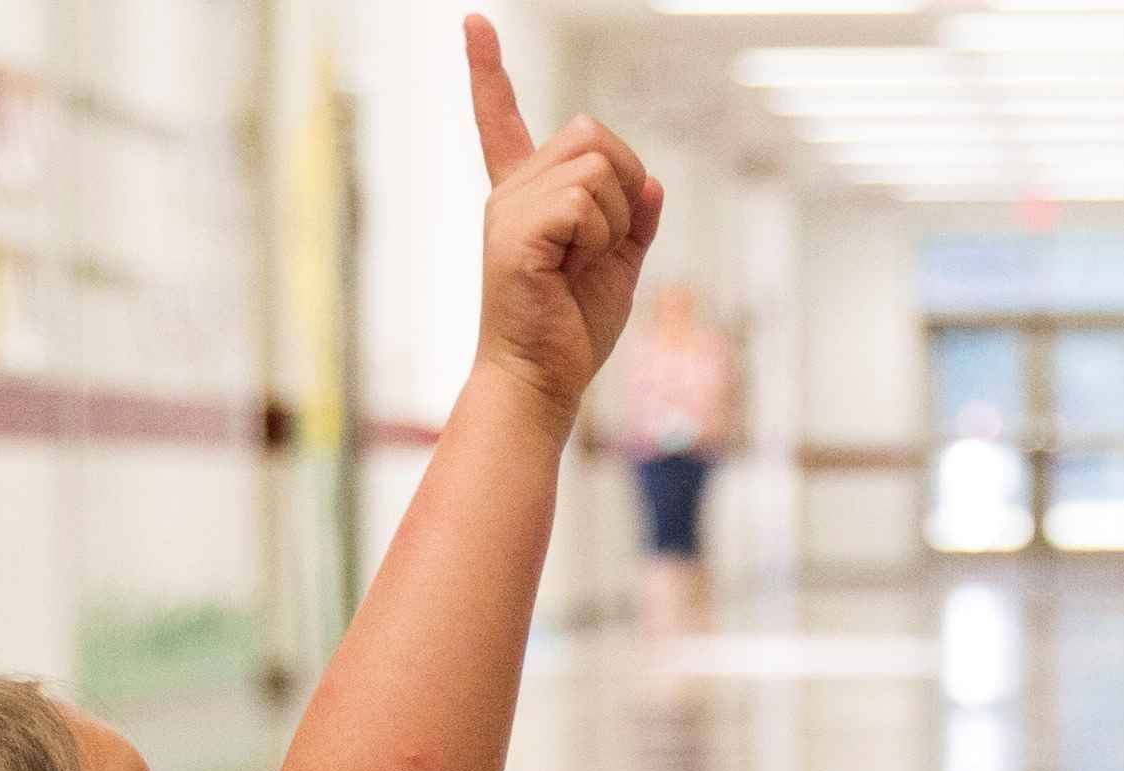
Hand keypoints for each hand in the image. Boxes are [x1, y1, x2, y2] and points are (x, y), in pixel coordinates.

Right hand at [464, 15, 658, 416]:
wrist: (542, 381)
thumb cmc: (572, 330)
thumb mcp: (619, 264)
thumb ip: (635, 217)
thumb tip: (649, 181)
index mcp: (527, 195)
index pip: (502, 119)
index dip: (486, 71)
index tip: (474, 23)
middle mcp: (510, 192)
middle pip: (591, 133)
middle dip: (623, 181)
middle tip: (601, 243)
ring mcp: (509, 208)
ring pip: (596, 167)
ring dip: (613, 220)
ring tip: (581, 264)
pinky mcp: (516, 231)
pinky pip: (586, 202)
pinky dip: (600, 238)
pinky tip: (572, 269)